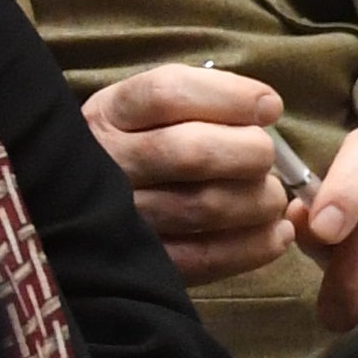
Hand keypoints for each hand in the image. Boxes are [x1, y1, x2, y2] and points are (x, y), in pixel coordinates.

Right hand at [81, 63, 294, 281]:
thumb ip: (198, 99)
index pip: (169, 94)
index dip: (231, 97)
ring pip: (205, 206)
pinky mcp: (141, 263)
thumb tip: (265, 108)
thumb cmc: (134, 146)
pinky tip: (275, 234)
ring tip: (271, 198)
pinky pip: (205, 258)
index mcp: (108, 115)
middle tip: (264, 158)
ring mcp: (121, 217)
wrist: (81, 208)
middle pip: (193, 152)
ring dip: (259, 201)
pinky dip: (254, 246)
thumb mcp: (143, 108)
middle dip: (251, 153)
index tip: (268, 108)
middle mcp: (109, 163)